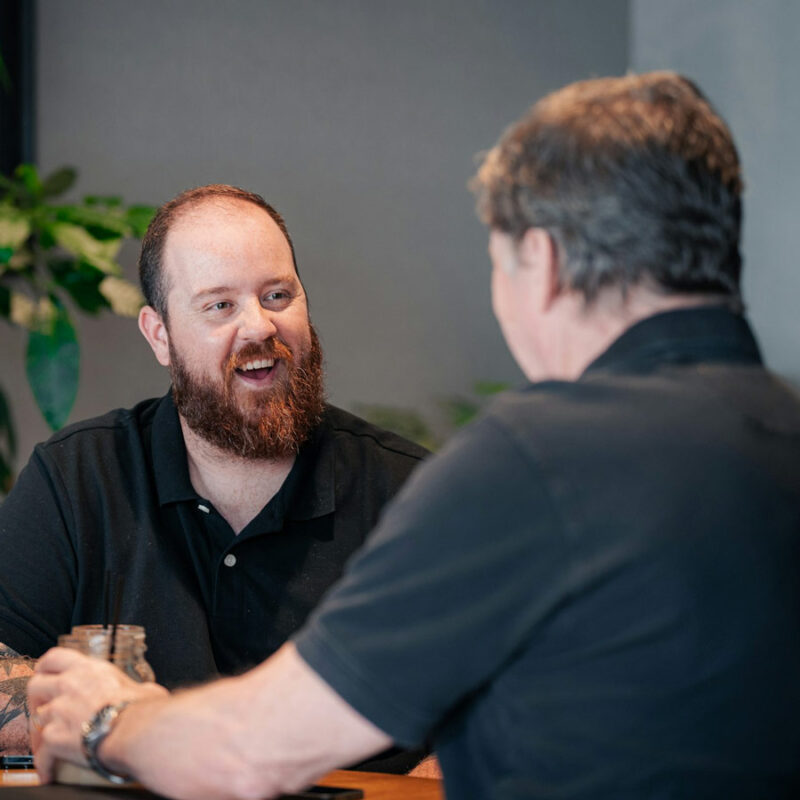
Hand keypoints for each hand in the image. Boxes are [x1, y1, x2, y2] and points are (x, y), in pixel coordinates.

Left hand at [27, 647, 167, 782]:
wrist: (134, 731)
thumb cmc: (141, 709)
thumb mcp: (144, 688)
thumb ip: (136, 687)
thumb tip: (146, 692)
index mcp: (90, 670)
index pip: (55, 657)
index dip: (45, 666)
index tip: (45, 673)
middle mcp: (69, 685)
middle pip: (36, 684)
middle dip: (37, 697)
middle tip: (45, 706)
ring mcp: (58, 711)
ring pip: (37, 718)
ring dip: (45, 728)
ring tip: (53, 740)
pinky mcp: (53, 737)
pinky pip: (42, 752)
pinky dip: (45, 762)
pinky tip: (50, 770)